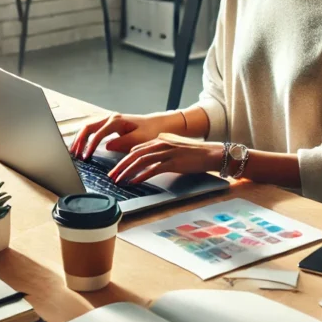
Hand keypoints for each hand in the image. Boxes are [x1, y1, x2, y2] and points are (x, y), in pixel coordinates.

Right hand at [70, 112, 181, 159]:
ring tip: (74, 151)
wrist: (159, 125)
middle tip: (74, 154)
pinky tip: (82, 146)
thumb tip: (106, 146)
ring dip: (80, 139)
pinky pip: (94, 129)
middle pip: (88, 127)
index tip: (85, 157)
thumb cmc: (151, 132)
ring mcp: (110, 120)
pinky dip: (86, 137)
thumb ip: (122, 142)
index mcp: (117, 121)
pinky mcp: (110, 125)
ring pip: (89, 127)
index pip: (98, 133)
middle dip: (79, 141)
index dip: (90, 146)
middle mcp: (111, 118)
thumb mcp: (139, 139)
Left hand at [107, 136, 222, 184]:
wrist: (210, 153)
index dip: (123, 159)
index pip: (136, 149)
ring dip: (127, 171)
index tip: (116, 169)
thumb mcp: (173, 149)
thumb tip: (147, 162)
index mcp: (159, 140)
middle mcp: (161, 144)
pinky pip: (153, 169)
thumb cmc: (193, 153)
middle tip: (111, 176)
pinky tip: (134, 182)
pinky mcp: (173, 163)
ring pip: (141, 161)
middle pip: (134, 154)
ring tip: (119, 180)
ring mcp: (166, 153)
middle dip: (120, 166)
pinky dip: (141, 176)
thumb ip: (160, 152)